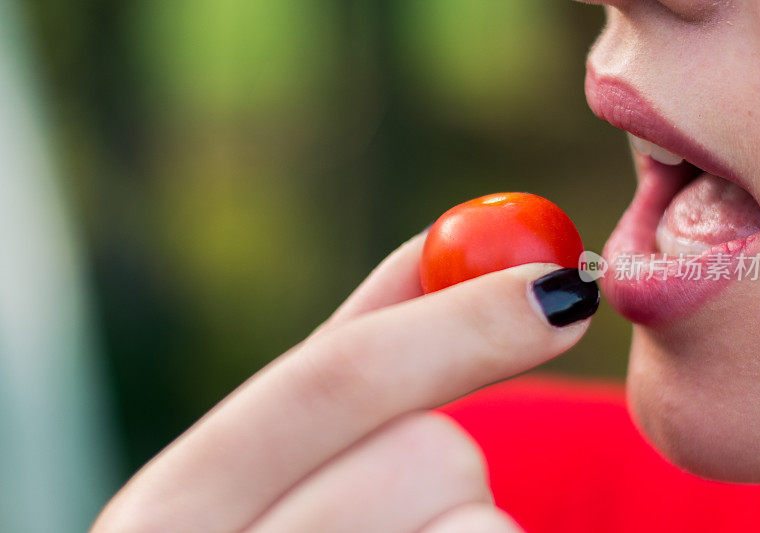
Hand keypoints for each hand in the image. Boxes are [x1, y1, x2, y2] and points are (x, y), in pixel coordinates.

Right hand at [92, 231, 594, 532]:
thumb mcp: (270, 457)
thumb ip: (348, 355)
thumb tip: (443, 245)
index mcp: (170, 509)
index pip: (331, 381)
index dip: (455, 321)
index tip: (553, 285)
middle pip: (423, 454)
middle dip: (451, 455)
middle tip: (417, 494)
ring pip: (479, 525)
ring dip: (472, 526)